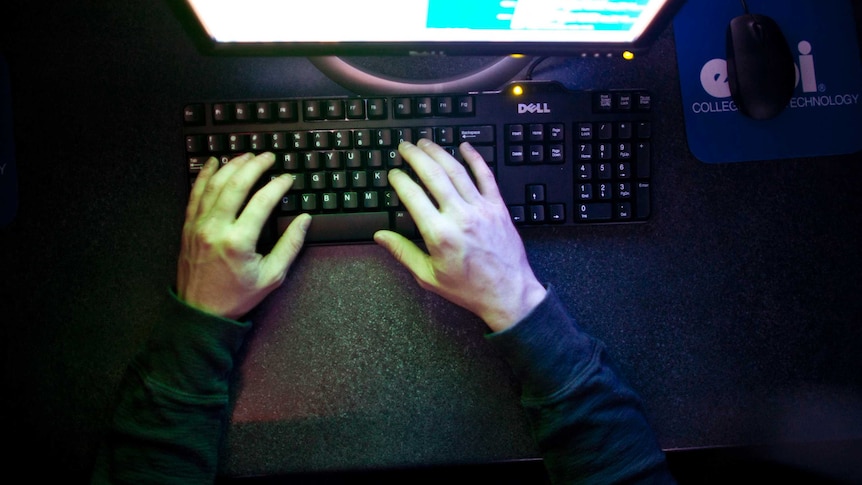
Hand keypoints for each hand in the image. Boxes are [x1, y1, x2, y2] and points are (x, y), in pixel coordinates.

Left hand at [177, 152, 309, 319]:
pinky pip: (195, 194)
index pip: (262, 201)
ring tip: (246, 156)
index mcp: (238, 242)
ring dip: (232, 165)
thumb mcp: (272, 276)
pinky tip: (213, 163)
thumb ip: (290, 245)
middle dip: (255, 165)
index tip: (287, 178)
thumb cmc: (237, 296)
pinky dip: (204, 176)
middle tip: (268, 157)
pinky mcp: (188, 227)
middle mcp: (216, 229)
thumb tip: (304, 220)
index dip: (277, 185)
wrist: (200, 312)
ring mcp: (199, 226)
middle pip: (236, 185)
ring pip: (215, 185)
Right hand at [374, 140, 545, 331]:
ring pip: (457, 171)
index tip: (393, 173)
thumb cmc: (469, 289)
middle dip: (416, 156)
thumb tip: (381, 237)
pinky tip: (465, 146)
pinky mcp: (498, 207)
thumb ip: (403, 253)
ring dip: (439, 152)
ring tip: (425, 142)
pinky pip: (486, 176)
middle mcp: (460, 216)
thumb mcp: (429, 276)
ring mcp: (481, 209)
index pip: (413, 196)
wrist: (508, 293)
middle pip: (434, 175)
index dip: (399, 180)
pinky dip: (475, 158)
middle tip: (405, 146)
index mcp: (439, 234)